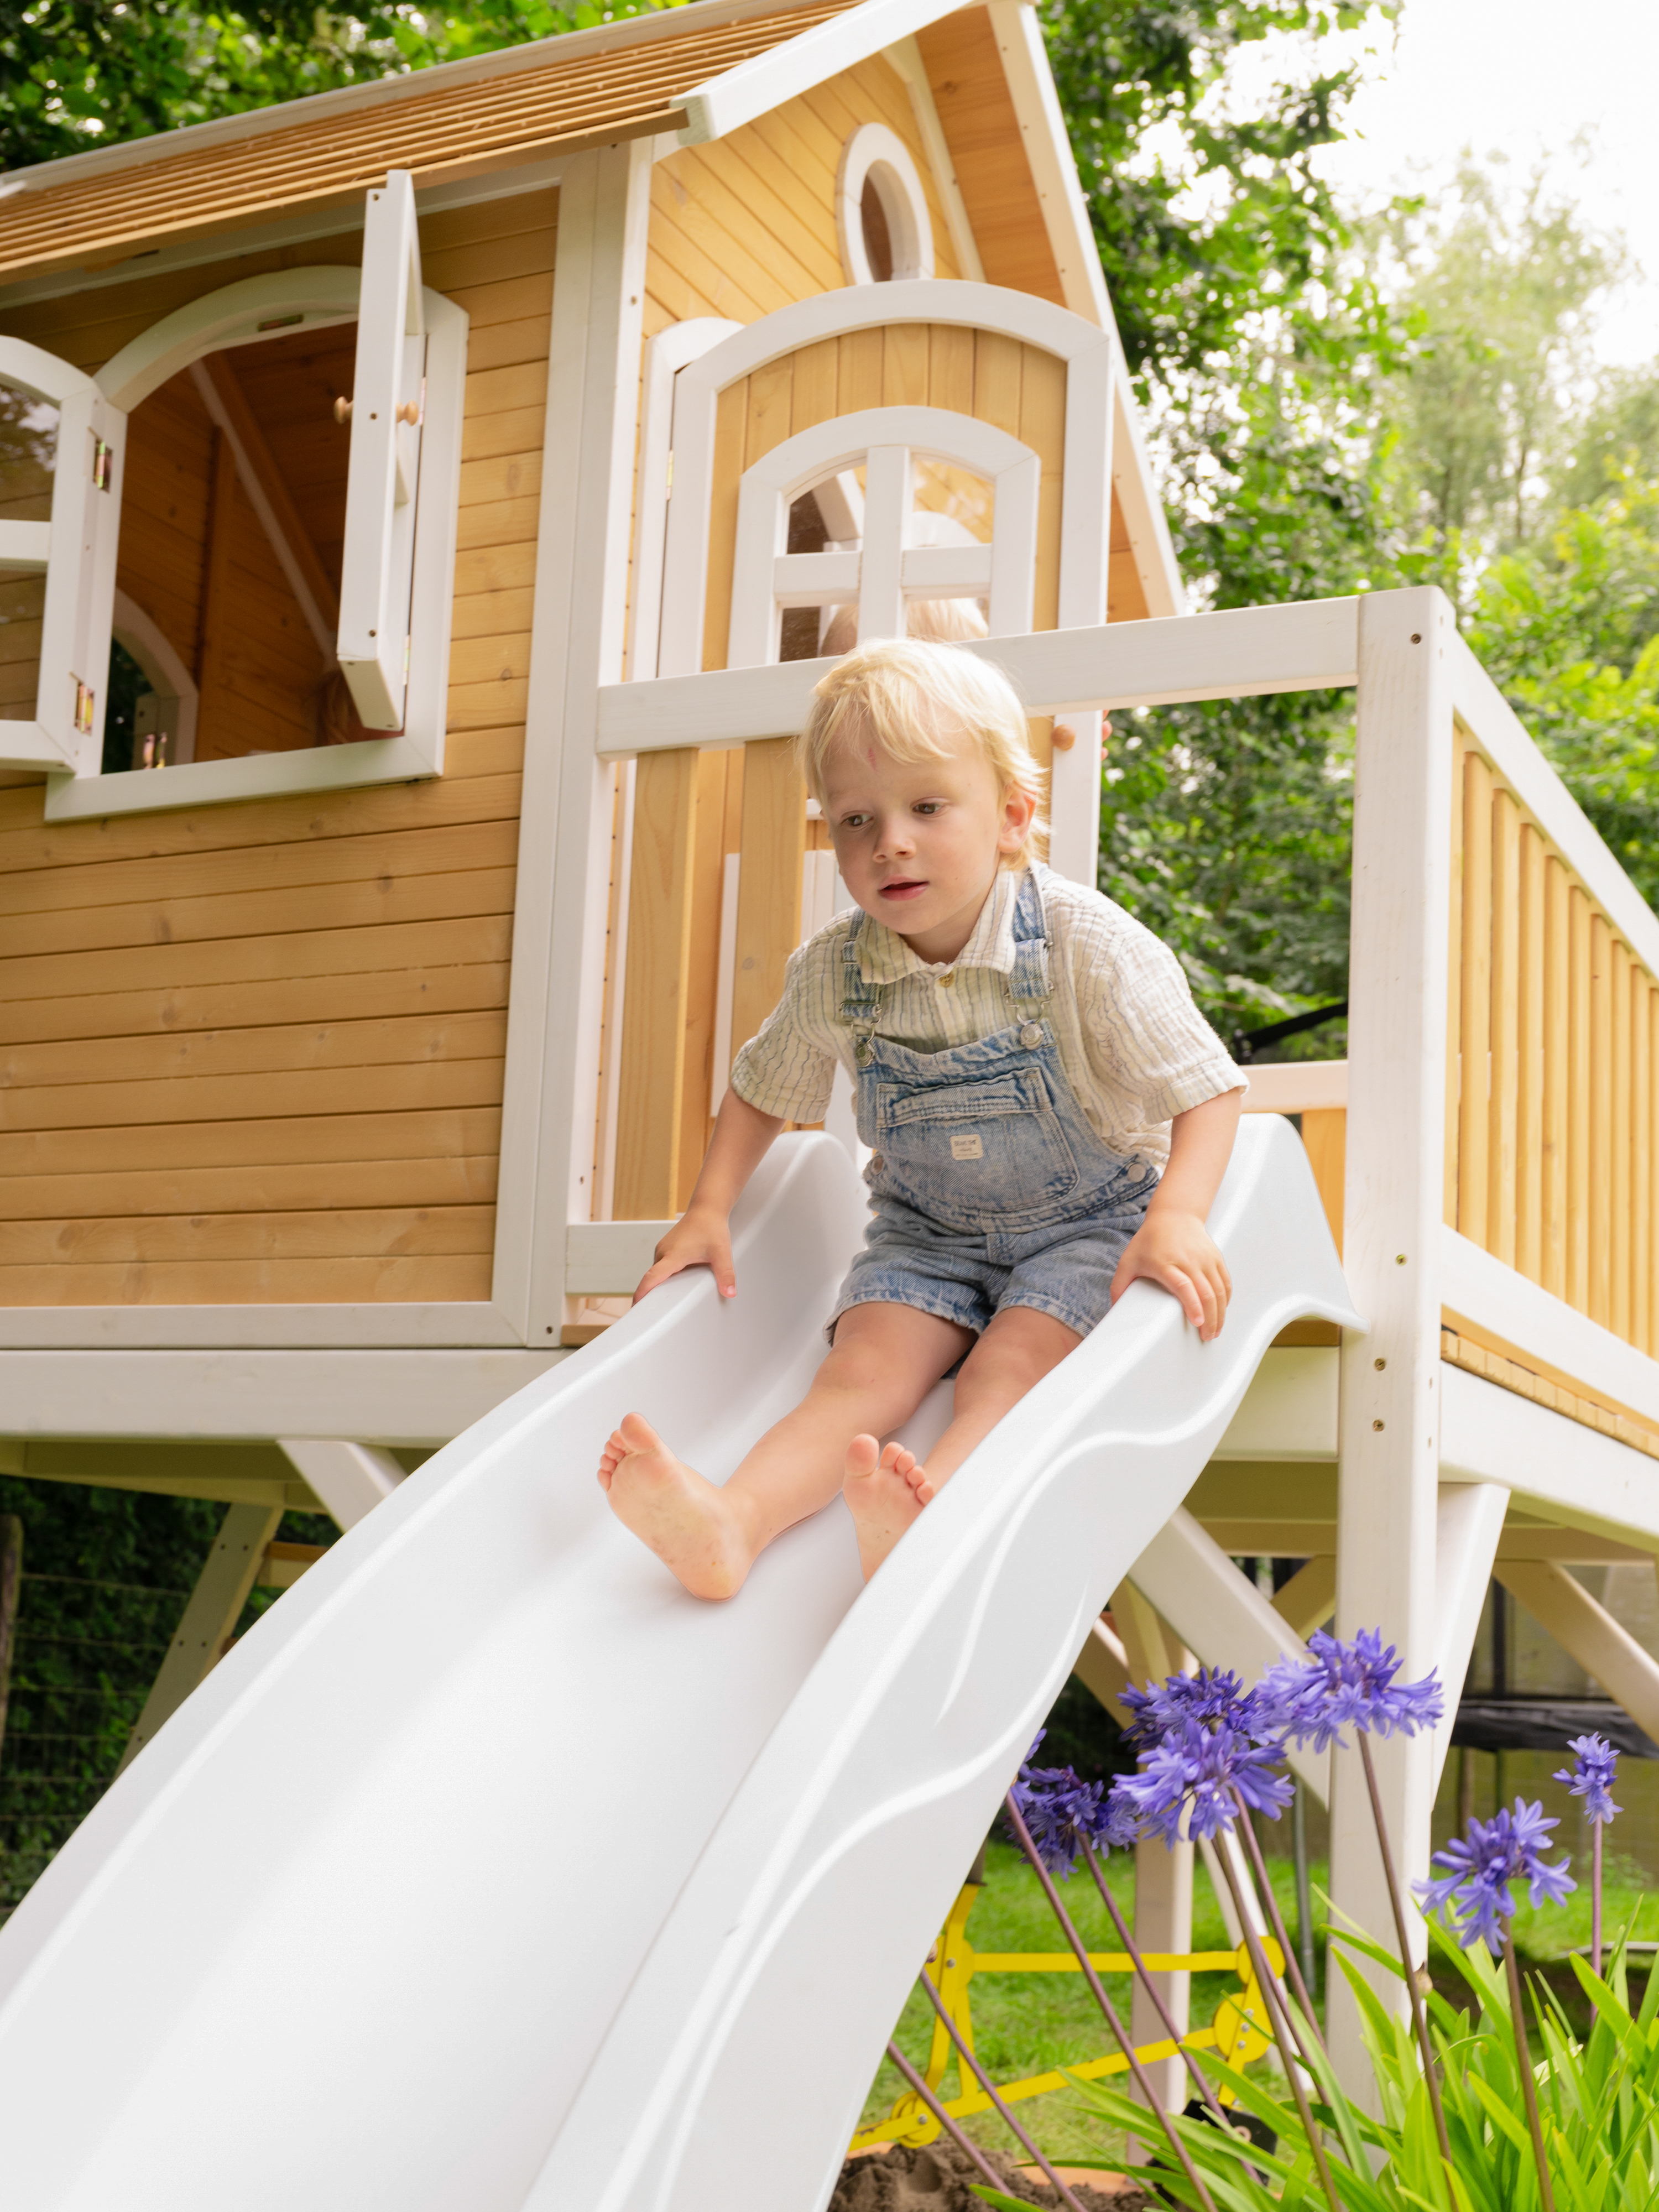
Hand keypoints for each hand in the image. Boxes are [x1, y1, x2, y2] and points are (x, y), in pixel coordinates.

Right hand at [632, 1204, 735, 1302]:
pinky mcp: (665, 1247)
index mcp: (673, 1255)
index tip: (635, 1308)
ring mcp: (663, 1249)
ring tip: (664, 1301)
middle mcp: (663, 1252)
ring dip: (659, 1284)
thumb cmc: (711, 1227)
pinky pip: (661, 1266)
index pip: (651, 1277)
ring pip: (657, 1272)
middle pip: (652, 1278)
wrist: (707, 1209)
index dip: (642, 1293)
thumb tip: (730, 1293)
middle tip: (653, 1314)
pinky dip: (664, 1275)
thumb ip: (726, 1274)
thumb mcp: (722, 1253)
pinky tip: (674, 1283)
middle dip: (651, 1295)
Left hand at [1110, 1207, 1230, 1339]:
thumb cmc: (1149, 1240)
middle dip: (1210, 1319)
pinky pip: (1225, 1282)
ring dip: (1220, 1314)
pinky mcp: (1216, 1258)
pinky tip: (1220, 1313)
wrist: (1174, 1215)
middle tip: (1207, 1337)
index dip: (1192, 1305)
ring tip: (1215, 1331)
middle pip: (1206, 1292)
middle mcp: (1189, 1260)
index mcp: (1166, 1262)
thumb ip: (1119, 1285)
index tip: (1197, 1323)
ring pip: (1219, 1290)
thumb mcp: (1128, 1260)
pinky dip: (1225, 1300)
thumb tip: (1114, 1310)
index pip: (1184, 1285)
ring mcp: (1205, 1258)